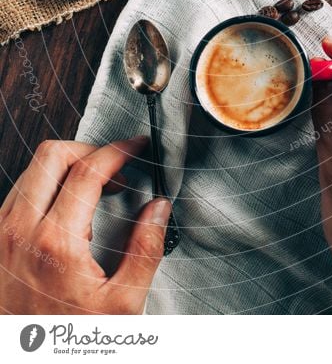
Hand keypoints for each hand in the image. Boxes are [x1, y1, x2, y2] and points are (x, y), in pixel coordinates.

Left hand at [0, 137, 170, 313]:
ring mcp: (1, 234)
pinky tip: (68, 210)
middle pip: (53, 155)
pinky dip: (46, 187)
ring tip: (95, 191)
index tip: (135, 148)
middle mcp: (21, 230)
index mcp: (56, 242)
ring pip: (32, 170)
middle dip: (89, 150)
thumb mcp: (121, 305)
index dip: (118, 151)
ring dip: (67, 169)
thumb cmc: (69, 342)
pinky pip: (19, 193)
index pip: (88, 170)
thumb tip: (158, 209)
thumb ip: (145, 250)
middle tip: (114, 167)